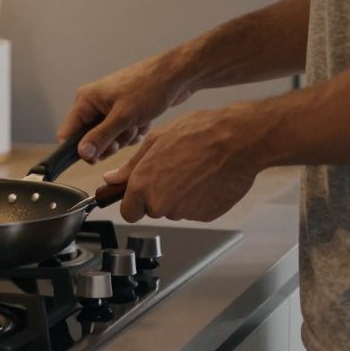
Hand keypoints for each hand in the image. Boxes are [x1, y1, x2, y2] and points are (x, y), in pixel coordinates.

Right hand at [57, 53, 195, 161]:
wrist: (177, 75)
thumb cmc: (150, 87)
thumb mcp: (123, 117)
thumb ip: (101, 137)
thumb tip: (82, 154)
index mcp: (86, 100)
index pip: (68, 133)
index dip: (79, 149)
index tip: (95, 158)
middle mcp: (94, 103)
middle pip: (90, 139)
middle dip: (110, 142)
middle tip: (124, 134)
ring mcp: (109, 107)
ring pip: (109, 138)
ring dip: (125, 137)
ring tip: (138, 122)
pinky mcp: (124, 111)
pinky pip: (123, 133)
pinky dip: (134, 131)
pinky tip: (144, 121)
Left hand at [101, 106, 261, 221]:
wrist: (237, 141)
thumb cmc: (198, 134)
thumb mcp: (155, 141)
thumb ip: (130, 166)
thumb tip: (111, 179)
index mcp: (143, 186)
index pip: (129, 213)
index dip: (135, 202)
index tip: (142, 192)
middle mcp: (161, 204)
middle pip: (153, 210)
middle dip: (159, 195)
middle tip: (175, 169)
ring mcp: (185, 212)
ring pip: (175, 209)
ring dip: (180, 196)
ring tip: (194, 170)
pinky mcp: (206, 216)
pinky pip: (195, 211)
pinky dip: (199, 199)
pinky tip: (206, 178)